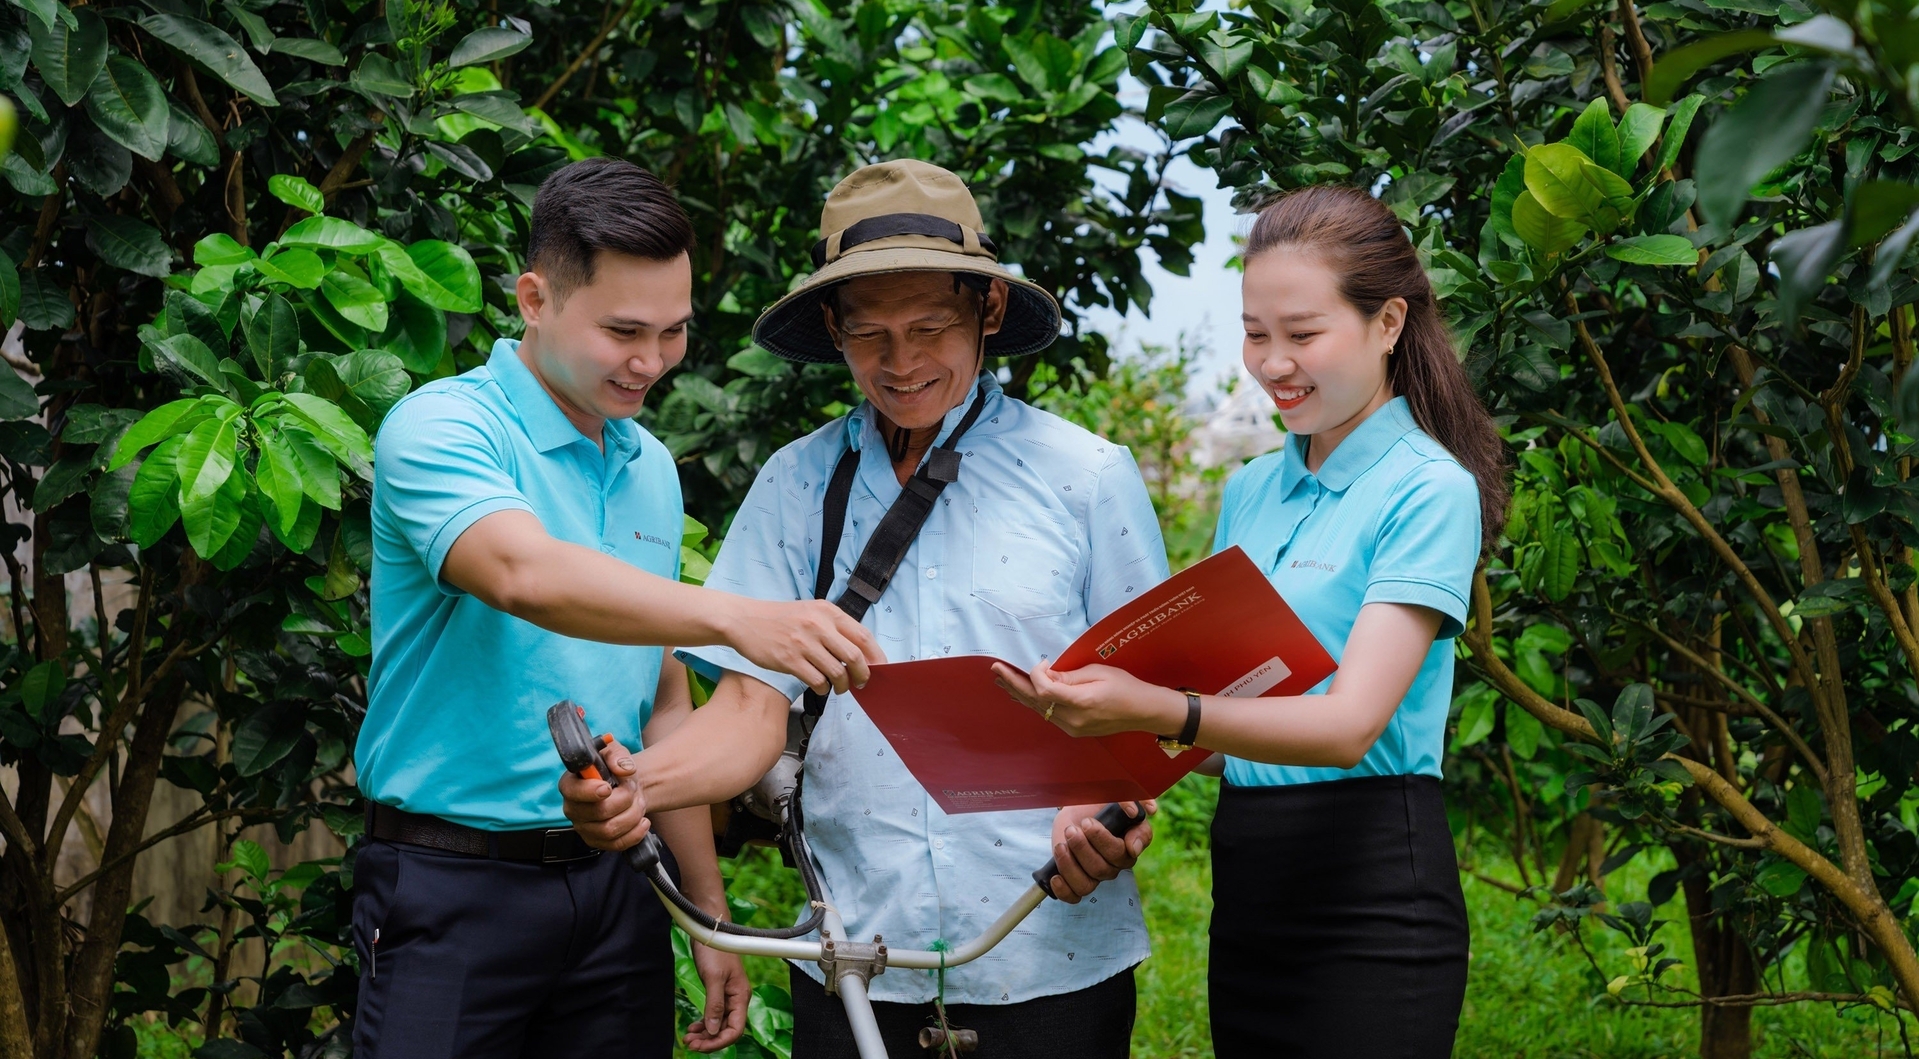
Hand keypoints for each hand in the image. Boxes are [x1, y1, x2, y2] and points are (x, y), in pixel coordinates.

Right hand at [557, 737, 651, 849]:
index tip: (608, 787)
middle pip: (598, 812)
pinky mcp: (597, 842)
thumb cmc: (615, 769)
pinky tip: (643, 821)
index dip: (590, 791)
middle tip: (632, 788)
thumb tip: (624, 769)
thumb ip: (618, 756)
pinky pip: (617, 844)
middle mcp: (573, 808)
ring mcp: (584, 828)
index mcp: (570, 784)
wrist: (626, 787)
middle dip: (624, 799)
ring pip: (610, 830)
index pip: (572, 792)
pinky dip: (636, 833)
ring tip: (638, 802)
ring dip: (632, 814)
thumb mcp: (615, 752)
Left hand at [683, 942, 748, 1051]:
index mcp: (740, 997)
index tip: (700, 1045)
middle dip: (709, 1040)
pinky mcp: (718, 992)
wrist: (711, 930)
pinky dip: (704, 1023)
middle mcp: (736, 999)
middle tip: (689, 1043)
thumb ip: (715, 1005)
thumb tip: (713, 1030)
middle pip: (726, 1030)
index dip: (719, 1041)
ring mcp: (727, 996)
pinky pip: (713, 1014)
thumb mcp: (713, 978)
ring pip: (718, 1024)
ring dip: (704, 1033)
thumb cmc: (715, 950)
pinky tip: (693, 1027)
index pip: (735, 1030)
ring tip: (688, 1037)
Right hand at [725, 598, 885, 695]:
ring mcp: (804, 643)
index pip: (863, 636)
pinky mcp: (789, 660)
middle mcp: (818, 625)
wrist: (744, 620)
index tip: (879, 669)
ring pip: (837, 672)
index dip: (876, 656)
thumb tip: (860, 653)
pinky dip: (823, 689)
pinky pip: (817, 681)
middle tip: (861, 683)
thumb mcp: (810, 612)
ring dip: (842, 685)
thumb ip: (833, 627)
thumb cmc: (779, 619)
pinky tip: (820, 687)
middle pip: (855, 657)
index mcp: (828, 611)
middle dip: (863, 675)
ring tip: (838, 687)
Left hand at [992, 661, 1183, 738]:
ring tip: (1000, 680)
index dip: (1037, 673)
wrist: (1143, 711)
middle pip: (1035, 701)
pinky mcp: (1073, 730)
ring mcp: (1072, 728)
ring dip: (1019, 693)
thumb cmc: (1125, 686)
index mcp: (1081, 702)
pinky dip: (1033, 702)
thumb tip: (1044, 673)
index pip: (1045, 689)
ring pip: (1038, 709)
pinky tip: (1021, 694)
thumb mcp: (1097, 673)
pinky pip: (1047, 714)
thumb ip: (1068, 676)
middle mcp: (1073, 719)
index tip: (1043, 660)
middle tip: (995, 669)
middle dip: (1013, 684)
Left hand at [1043, 801, 1155, 902]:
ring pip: (1087, 884)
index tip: (1089, 823)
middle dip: (1082, 847)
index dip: (1103, 841)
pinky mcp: (1078, 879)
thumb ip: (1132, 799)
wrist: (1078, 808)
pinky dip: (1064, 890)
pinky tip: (1055, 875)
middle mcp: (1116, 864)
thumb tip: (1151, 810)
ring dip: (1070, 865)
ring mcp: (1097, 874)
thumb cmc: (1099, 802)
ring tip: (1062, 845)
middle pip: (1101, 868)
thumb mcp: (1114, 794)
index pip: (1122, 852)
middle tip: (1072, 828)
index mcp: (1130, 844)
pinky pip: (1075, 896)